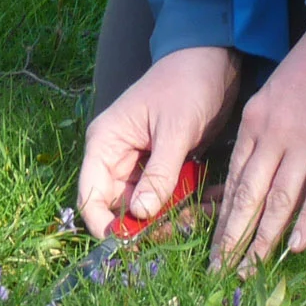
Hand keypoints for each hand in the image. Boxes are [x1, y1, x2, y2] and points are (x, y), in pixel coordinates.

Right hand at [77, 46, 237, 239]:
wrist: (214, 58)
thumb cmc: (187, 84)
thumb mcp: (175, 129)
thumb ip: (159, 174)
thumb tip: (139, 215)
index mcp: (107, 143)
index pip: (91, 195)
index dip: (104, 225)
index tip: (129, 246)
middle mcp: (118, 157)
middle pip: (120, 208)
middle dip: (149, 225)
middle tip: (183, 227)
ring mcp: (141, 163)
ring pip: (147, 207)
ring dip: (173, 216)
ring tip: (204, 211)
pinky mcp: (164, 166)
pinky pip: (168, 196)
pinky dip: (187, 203)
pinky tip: (212, 200)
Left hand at [210, 22, 305, 273]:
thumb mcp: (277, 93)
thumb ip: (267, 129)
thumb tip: (262, 166)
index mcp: (255, 121)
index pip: (232, 179)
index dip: (223, 216)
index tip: (213, 247)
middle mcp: (273, 134)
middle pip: (247, 195)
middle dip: (232, 238)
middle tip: (220, 273)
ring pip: (279, 197)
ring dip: (263, 238)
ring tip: (250, 271)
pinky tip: (298, 245)